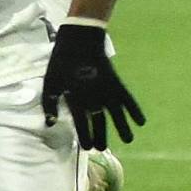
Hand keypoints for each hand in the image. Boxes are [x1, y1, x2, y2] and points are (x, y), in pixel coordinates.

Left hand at [41, 23, 144, 148]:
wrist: (79, 42)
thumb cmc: (61, 64)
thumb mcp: (50, 84)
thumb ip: (49, 104)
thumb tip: (50, 124)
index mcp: (76, 98)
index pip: (82, 122)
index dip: (85, 135)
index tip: (88, 148)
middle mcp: (94, 97)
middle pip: (100, 121)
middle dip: (101, 135)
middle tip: (102, 148)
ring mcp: (107, 90)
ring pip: (117, 113)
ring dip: (122, 127)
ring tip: (128, 140)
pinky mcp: (116, 82)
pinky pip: (128, 99)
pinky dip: (135, 110)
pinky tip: (141, 122)